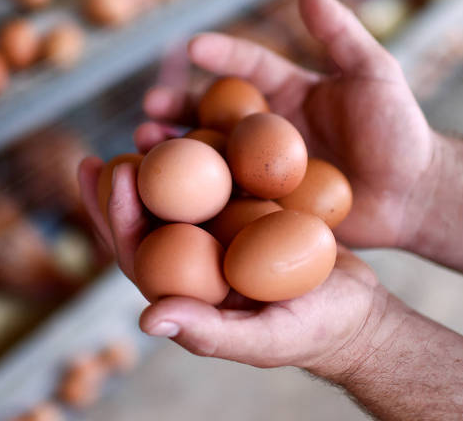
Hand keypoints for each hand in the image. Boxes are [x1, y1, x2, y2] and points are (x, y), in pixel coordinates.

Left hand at [77, 156, 392, 372]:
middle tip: (102, 151)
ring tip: (146, 129)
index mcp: (188, 293)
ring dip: (160, 165)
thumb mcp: (266, 335)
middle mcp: (197, 263)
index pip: (138, 254)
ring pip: (181, 197)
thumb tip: (147, 319)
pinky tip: (202, 127)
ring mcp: (222, 238)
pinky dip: (210, 157)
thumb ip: (209, 331)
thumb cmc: (316, 331)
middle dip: (122, 188)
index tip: (113, 171)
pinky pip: (223, 183)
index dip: (116, 215)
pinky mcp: (249, 217)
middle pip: (148, 222)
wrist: (361, 311)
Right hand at [137, 0, 437, 248]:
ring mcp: (267, 171)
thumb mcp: (374, 73)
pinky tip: (170, 196)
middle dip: (179, 108)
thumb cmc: (400, 130)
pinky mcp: (269, 207)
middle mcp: (271, 131)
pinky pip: (229, 200)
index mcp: (290, 94)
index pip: (248, 68)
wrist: (416, 195)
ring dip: (177, 151)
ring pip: (213, 158)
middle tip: (151, 107)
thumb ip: (340, 33)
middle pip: (216, 114)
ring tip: (146, 144)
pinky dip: (198, 198)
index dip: (221, 56)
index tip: (192, 47)